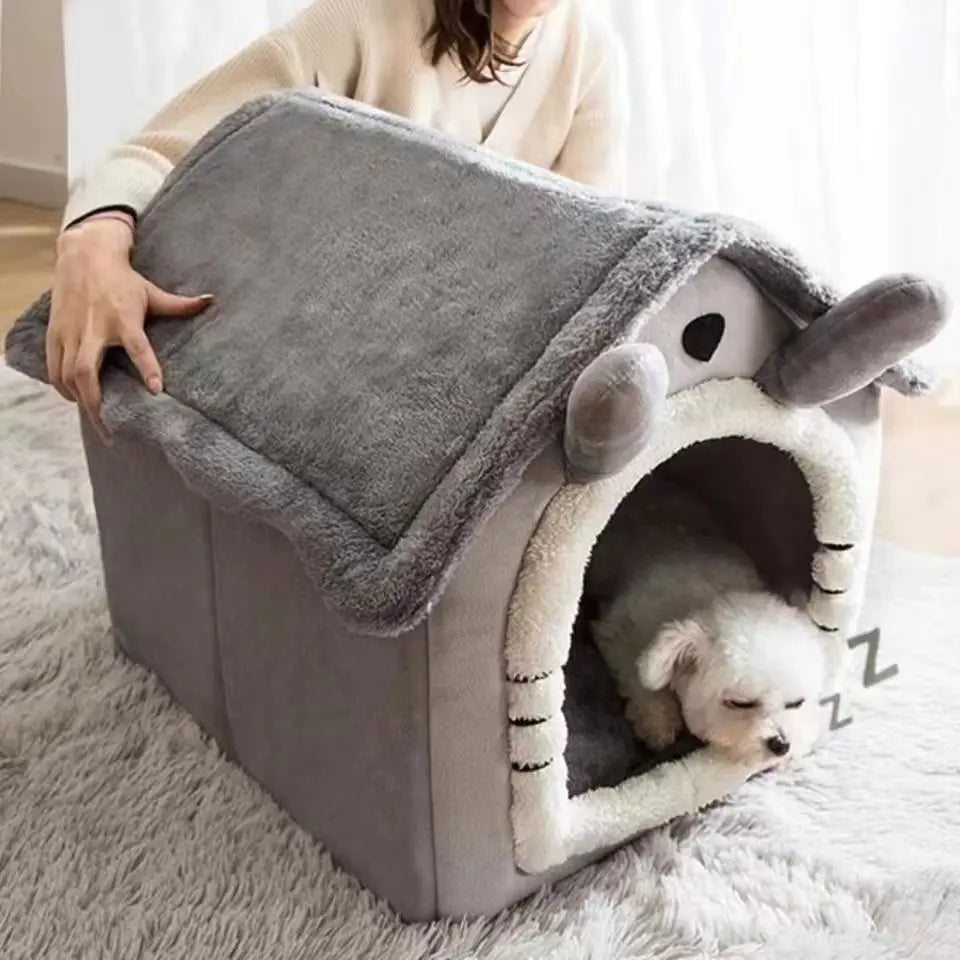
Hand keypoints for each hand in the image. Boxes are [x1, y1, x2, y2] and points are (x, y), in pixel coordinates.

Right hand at [47, 217, 211, 440]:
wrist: (84, 255)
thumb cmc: (123, 278)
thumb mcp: (152, 291)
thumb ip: (180, 304)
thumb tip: (211, 301)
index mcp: (123, 319)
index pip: (137, 347)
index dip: (147, 368)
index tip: (157, 391)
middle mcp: (94, 328)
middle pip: (86, 371)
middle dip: (96, 403)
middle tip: (111, 429)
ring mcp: (70, 332)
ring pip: (67, 375)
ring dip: (80, 400)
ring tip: (97, 420)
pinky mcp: (55, 333)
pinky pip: (53, 368)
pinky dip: (63, 387)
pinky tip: (76, 401)